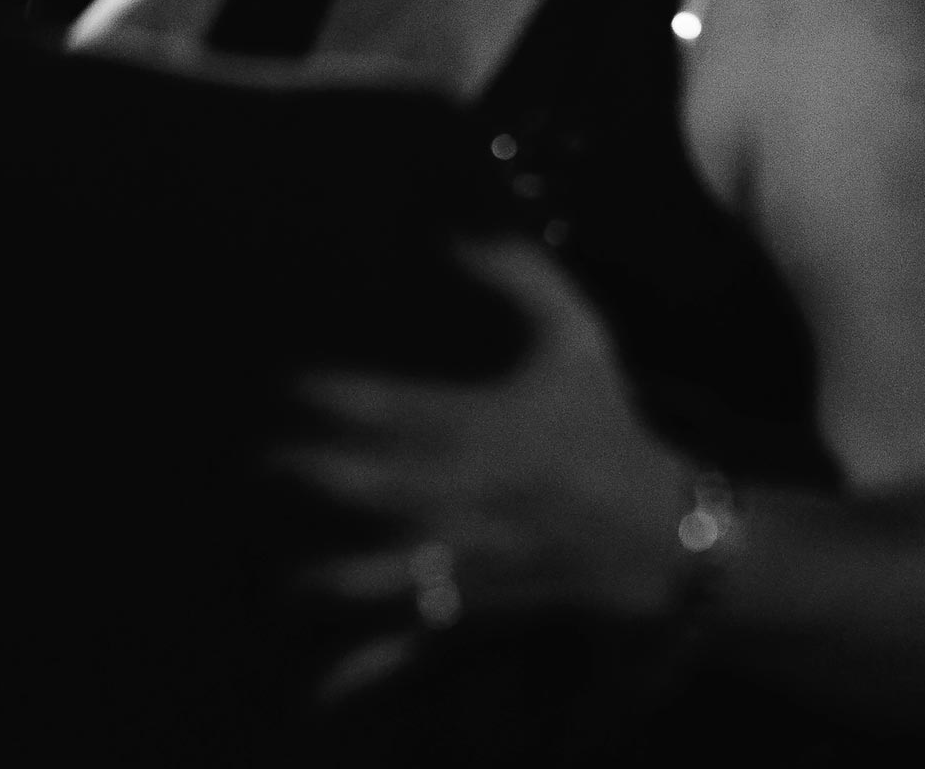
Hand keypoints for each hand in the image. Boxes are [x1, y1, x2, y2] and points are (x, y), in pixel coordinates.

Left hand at [280, 240, 684, 693]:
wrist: (661, 527)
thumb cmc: (610, 428)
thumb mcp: (579, 342)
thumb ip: (524, 278)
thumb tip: (463, 234)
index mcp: (481, 423)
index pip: (382, 405)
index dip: (327, 394)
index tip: (293, 386)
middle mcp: (461, 491)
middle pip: (358, 482)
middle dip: (300, 473)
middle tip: (263, 466)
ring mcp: (463, 558)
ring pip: (368, 571)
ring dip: (314, 574)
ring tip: (278, 573)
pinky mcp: (472, 610)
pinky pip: (409, 643)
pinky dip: (364, 670)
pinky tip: (320, 690)